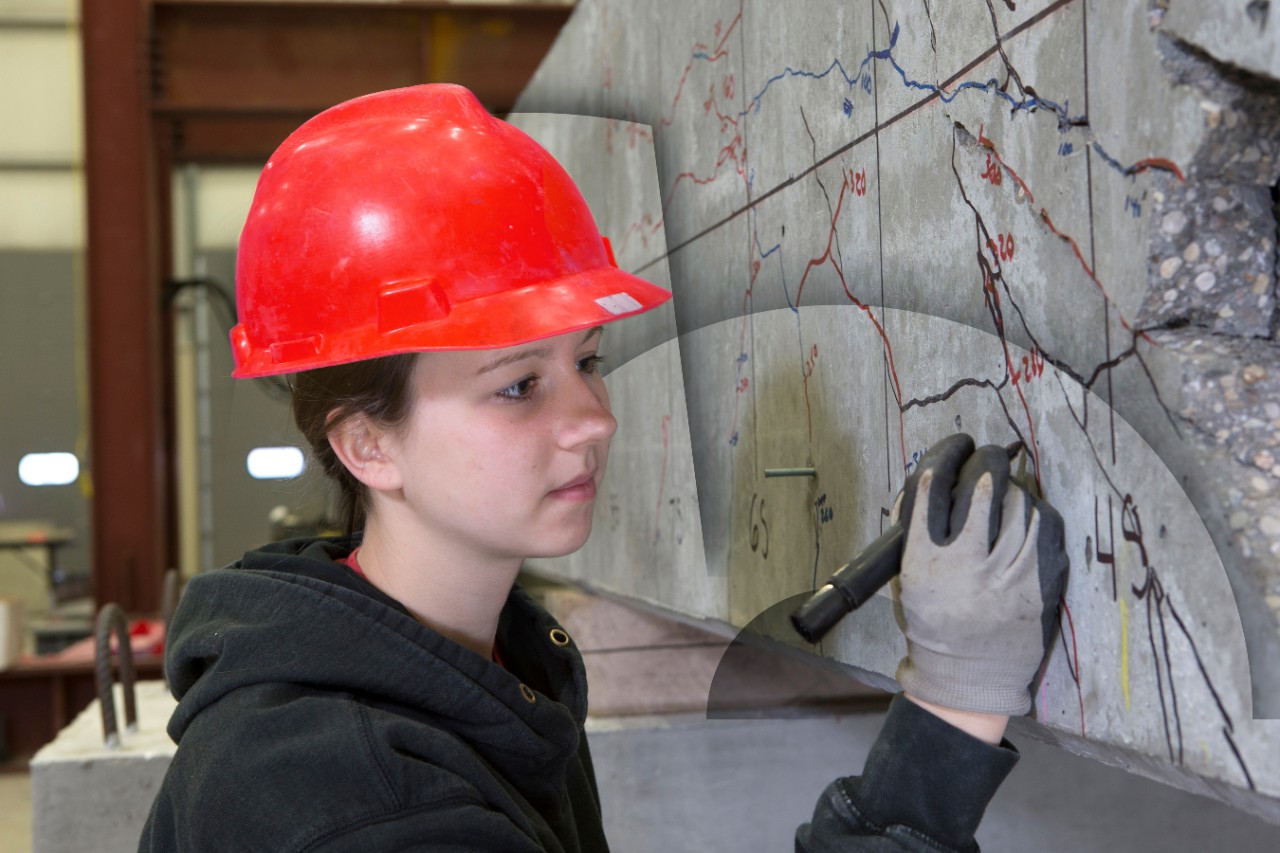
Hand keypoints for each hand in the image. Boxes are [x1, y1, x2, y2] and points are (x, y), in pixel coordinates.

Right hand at [891, 434, 1067, 716]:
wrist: (967, 677)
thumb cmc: (932, 624)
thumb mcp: (907, 579)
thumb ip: (913, 535)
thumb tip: (925, 483)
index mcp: (925, 562)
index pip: (930, 492)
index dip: (944, 460)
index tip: (952, 447)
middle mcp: (966, 565)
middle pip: (981, 491)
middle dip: (985, 462)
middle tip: (987, 455)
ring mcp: (1005, 576)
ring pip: (1018, 507)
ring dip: (1014, 488)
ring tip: (1008, 484)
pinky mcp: (1037, 587)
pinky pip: (1045, 533)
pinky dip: (1038, 514)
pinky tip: (1030, 511)